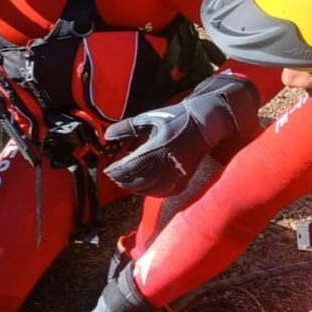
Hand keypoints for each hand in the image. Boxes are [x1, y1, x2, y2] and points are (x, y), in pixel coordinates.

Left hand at [104, 73, 258, 196]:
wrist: (204, 126)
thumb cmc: (175, 119)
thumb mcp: (150, 118)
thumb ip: (127, 127)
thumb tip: (107, 135)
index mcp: (156, 148)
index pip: (129, 167)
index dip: (116, 171)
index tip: (108, 170)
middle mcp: (165, 166)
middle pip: (135, 182)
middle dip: (122, 180)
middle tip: (113, 176)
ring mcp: (174, 176)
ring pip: (146, 190)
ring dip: (133, 187)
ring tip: (124, 180)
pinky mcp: (181, 182)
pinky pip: (160, 193)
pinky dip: (148, 191)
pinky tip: (142, 185)